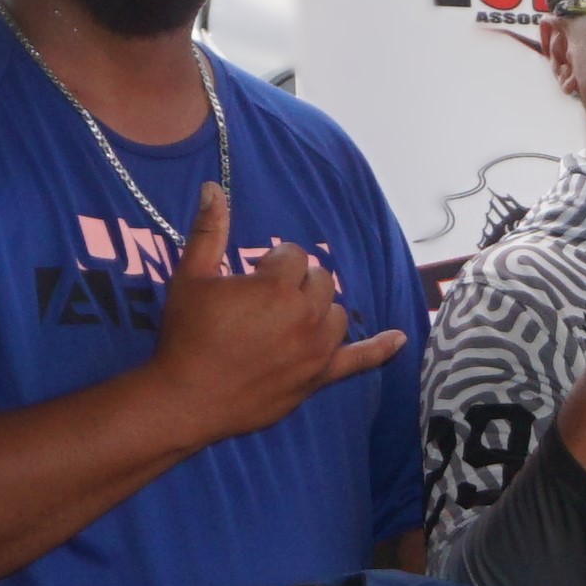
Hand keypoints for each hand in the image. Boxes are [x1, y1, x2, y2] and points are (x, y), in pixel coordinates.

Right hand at [148, 185, 409, 442]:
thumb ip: (208, 230)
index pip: (294, 255)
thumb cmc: (187, 336)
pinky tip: (399, 338)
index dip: (271, 263)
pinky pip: (359, 360)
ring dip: (319, 309)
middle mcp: (306, 315)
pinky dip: (380, 348)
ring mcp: (317, 348)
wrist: (186, 399)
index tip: (249, 278)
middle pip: (321, 280)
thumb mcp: (191, 276)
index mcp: (278, 287)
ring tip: (287, 318)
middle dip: (297, 282)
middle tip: (263, 299)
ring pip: (337, 312)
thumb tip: (213, 187)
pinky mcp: (318, 376)